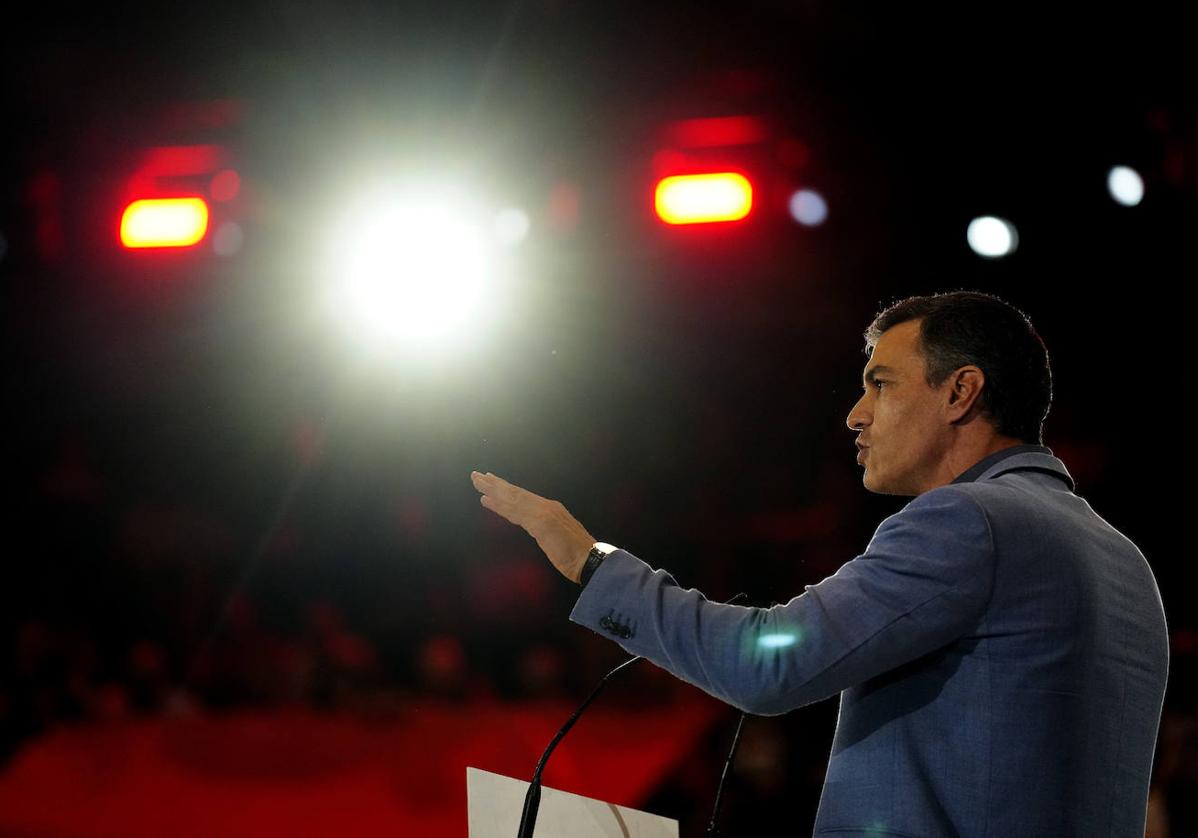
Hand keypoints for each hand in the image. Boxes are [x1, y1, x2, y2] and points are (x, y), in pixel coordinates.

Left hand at [470, 471, 595, 582]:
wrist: (591, 560)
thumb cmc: (578, 554)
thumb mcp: (559, 538)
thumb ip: (547, 531)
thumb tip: (538, 530)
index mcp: (552, 509)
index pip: (524, 497)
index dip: (507, 490)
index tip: (492, 483)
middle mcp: (547, 506)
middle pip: (516, 494)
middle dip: (496, 484)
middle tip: (477, 476)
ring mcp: (543, 513)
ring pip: (513, 499)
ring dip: (493, 490)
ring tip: (477, 481)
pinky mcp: (540, 523)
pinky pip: (515, 512)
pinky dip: (499, 506)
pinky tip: (486, 501)